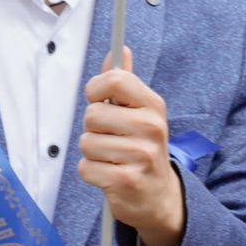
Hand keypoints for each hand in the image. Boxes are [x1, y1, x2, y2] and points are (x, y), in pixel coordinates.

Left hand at [79, 48, 185, 245]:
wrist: (159, 196)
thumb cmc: (142, 149)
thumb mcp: (140, 113)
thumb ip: (126, 83)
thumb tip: (120, 49)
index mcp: (153, 106)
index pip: (114, 80)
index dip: (96, 90)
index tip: (101, 102)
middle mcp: (151, 128)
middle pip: (92, 115)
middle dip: (93, 129)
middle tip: (111, 139)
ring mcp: (140, 155)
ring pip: (86, 143)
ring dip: (92, 154)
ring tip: (112, 159)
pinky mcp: (126, 181)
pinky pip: (86, 168)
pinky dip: (92, 173)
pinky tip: (110, 175)